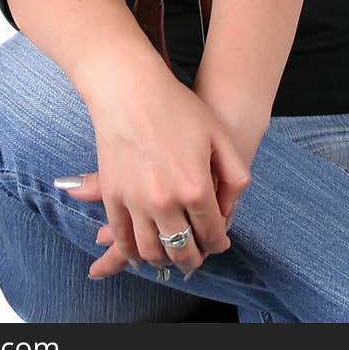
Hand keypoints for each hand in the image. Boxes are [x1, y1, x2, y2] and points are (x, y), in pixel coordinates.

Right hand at [55, 69, 250, 280]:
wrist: (131, 89)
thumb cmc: (177, 107)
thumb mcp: (219, 135)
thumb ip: (235, 175)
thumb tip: (228, 211)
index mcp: (197, 188)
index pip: (212, 234)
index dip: (218, 243)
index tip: (218, 244)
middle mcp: (167, 202)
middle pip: (182, 249)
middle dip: (192, 259)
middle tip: (195, 258)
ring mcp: (136, 202)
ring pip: (151, 251)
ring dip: (163, 260)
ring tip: (169, 256)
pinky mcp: (113, 196)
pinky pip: (122, 237)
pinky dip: (132, 251)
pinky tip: (140, 252)